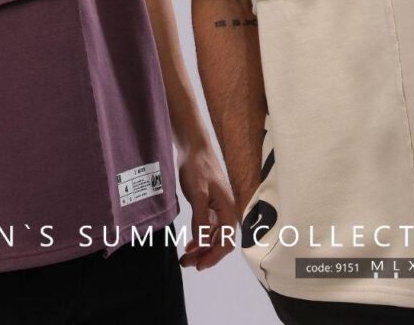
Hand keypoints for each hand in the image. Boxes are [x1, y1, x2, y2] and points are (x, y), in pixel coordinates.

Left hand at [176, 142, 236, 270]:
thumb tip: (202, 243)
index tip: (199, 265)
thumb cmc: (198, 167)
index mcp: (228, 209)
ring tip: (185, 258)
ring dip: (201, 249)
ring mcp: (217, 209)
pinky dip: (199, 238)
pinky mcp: (208, 205)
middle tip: (186, 263)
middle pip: (219, 242)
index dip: (214, 256)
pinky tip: (189, 244)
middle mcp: (225, 211)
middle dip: (205, 255)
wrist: (193, 147)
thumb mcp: (198, 193)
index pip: (226, 241)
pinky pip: (206, 228)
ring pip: (212, 236)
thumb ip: (200, 219)